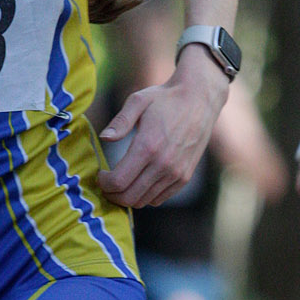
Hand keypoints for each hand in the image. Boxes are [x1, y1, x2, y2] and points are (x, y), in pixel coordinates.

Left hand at [99, 49, 227, 207]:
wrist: (200, 100)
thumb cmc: (165, 98)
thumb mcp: (138, 101)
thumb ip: (119, 122)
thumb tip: (104, 138)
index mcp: (148, 146)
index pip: (118, 181)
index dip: (104, 183)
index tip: (100, 174)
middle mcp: (163, 164)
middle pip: (129, 197)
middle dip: (112, 194)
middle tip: (106, 184)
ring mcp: (176, 173)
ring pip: (143, 201)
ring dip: (127, 196)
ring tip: (121, 183)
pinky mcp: (184, 177)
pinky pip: (158, 199)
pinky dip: (144, 195)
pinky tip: (139, 181)